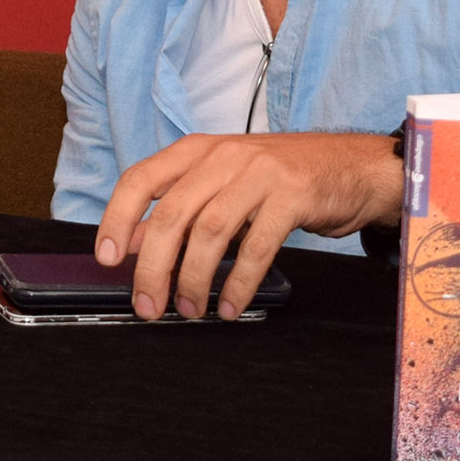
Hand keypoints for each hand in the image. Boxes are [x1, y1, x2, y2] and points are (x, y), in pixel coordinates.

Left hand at [94, 131, 401, 320]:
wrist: (353, 167)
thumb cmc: (280, 179)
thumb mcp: (222, 185)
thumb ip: (179, 209)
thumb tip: (134, 244)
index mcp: (197, 150)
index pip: (140, 179)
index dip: (117, 218)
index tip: (106, 258)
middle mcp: (223, 156)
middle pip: (172, 214)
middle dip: (153, 267)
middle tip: (147, 305)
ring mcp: (259, 173)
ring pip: (209, 231)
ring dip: (193, 279)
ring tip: (189, 310)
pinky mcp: (293, 195)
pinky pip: (256, 247)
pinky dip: (238, 283)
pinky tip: (230, 306)